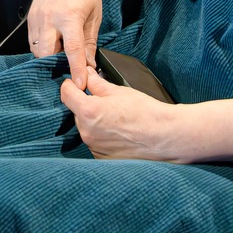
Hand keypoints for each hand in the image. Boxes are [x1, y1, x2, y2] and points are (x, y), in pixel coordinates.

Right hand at [26, 0, 103, 89]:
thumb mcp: (95, 14)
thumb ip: (89, 41)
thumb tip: (89, 66)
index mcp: (69, 16)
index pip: (72, 50)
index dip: (76, 70)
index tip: (79, 86)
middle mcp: (49, 18)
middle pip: (45, 54)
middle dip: (55, 68)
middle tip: (67, 76)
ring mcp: (36, 17)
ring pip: (36, 49)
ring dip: (47, 59)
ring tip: (60, 64)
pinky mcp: (30, 16)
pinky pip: (33, 40)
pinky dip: (41, 49)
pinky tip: (52, 50)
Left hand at [60, 68, 185, 160]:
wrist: (165, 137)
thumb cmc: (146, 113)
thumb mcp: (119, 91)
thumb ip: (98, 83)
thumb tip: (88, 75)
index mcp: (88, 111)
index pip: (66, 93)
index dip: (71, 85)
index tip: (77, 83)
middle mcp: (86, 131)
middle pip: (77, 112)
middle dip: (87, 105)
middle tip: (106, 102)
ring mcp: (93, 147)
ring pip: (87, 128)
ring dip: (95, 122)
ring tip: (117, 119)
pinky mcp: (102, 157)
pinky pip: (96, 142)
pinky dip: (103, 136)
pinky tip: (120, 133)